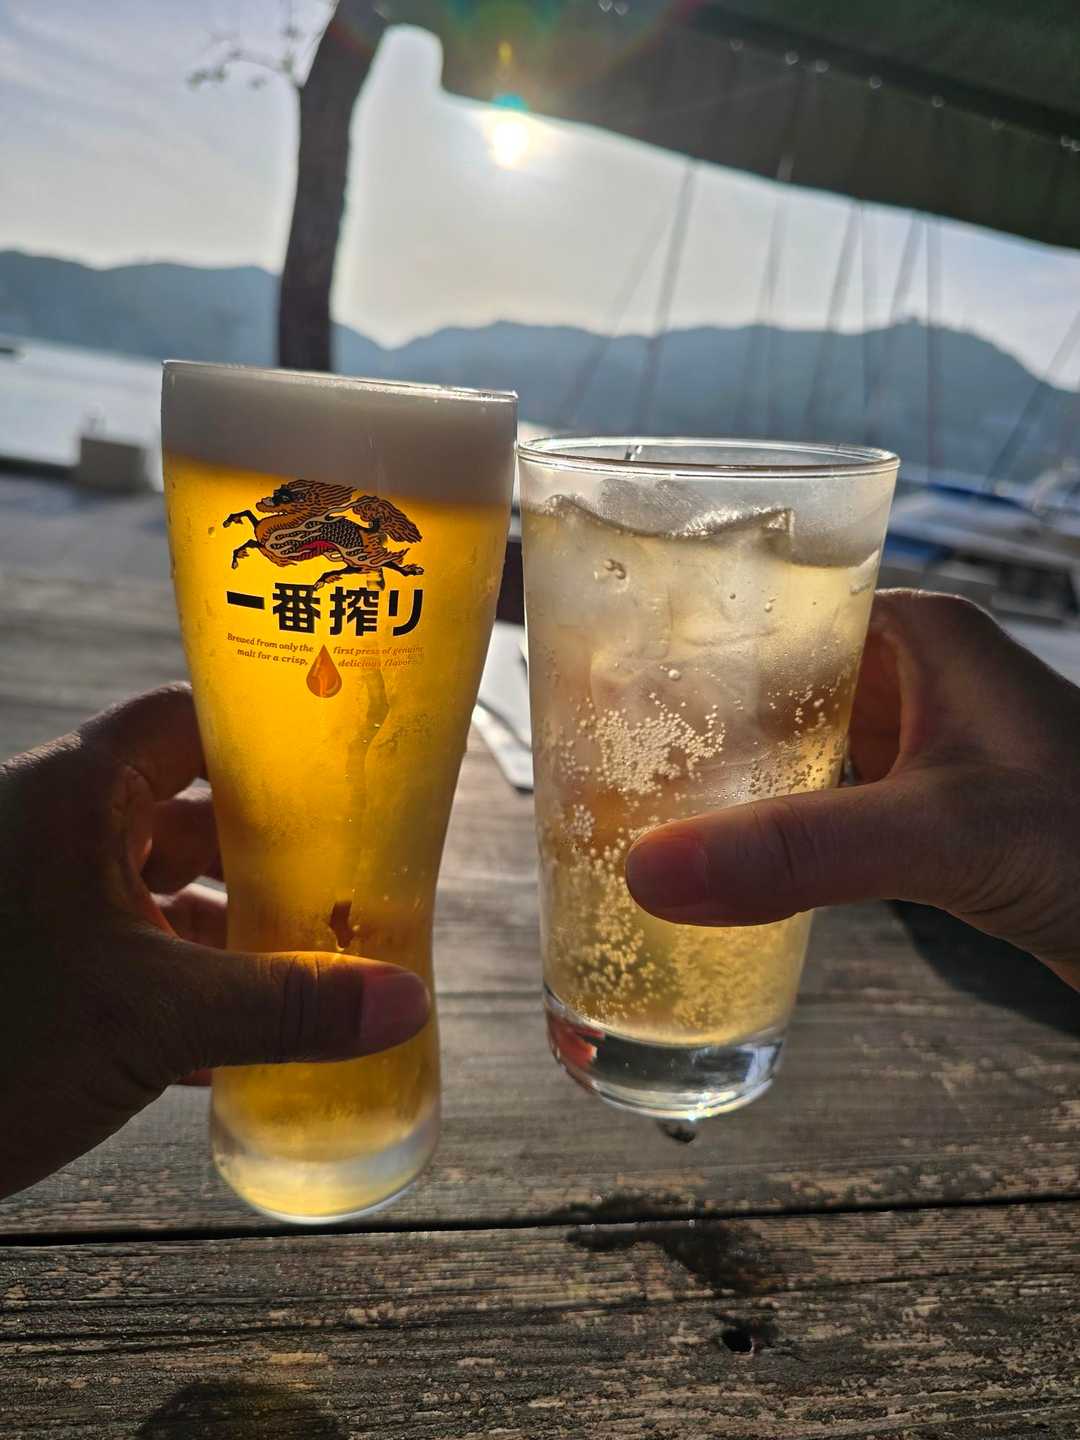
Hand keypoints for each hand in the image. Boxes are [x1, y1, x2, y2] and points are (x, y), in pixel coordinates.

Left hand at [0, 685, 429, 1200]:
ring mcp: (38, 895)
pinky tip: (240, 1036)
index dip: (268, 743)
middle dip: (268, 855)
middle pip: (189, 809)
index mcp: (76, 793)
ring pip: (159, 887)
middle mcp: (54, 826)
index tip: (343, 776)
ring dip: (230, 929)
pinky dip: (185, 982)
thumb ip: (285, 1006)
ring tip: (311, 967)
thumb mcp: (152, 1020)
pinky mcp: (28, 961)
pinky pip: (127, 949)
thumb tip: (406, 1002)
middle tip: (350, 885)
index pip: (189, 723)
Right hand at [626, 591, 1079, 991]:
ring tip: (630, 810)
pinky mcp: (924, 817)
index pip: (768, 608)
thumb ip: (799, 852)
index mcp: (914, 636)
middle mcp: (909, 681)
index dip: (681, 637)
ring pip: (787, 751)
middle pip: (764, 682)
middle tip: (590, 754)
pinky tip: (721, 864)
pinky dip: (765, 832)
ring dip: (721, 781)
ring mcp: (916, 751)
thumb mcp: (945, 834)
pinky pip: (818, 809)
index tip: (596, 674)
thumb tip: (647, 875)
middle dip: (684, 719)